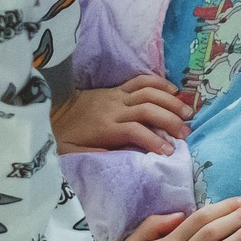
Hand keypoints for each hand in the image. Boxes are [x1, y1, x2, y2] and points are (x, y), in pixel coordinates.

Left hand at [53, 74, 190, 154]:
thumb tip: (126, 160)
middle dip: (170, 120)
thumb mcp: (75, 153)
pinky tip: (174, 91)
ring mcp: (117, 96)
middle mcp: (115, 109)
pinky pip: (141, 80)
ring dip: (170, 102)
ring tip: (188, 113)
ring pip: (149, 93)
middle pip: (148, 110)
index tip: (169, 152)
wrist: (53, 109)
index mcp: (106, 127)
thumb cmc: (65, 136)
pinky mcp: (118, 88)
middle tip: (186, 132)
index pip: (135, 131)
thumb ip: (99, 156)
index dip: (154, 141)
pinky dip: (159, 83)